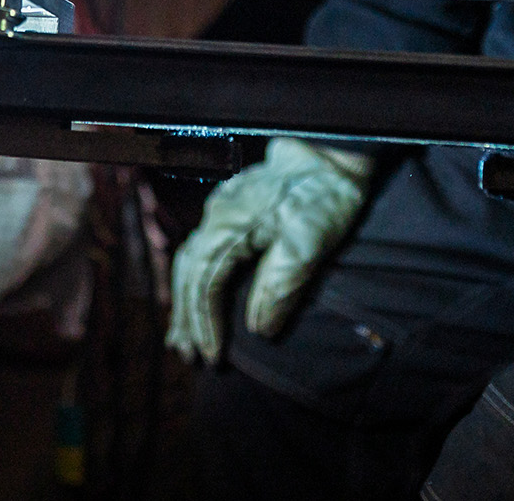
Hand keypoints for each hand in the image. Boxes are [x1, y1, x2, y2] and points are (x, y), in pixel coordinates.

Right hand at [165, 139, 371, 364]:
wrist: (330, 155)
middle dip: (188, 319)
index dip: (206, 321)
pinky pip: (201, 252)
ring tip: (183, 340)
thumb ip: (282, 284)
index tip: (213, 356)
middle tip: (191, 358)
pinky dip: (194, 283)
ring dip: (186, 303)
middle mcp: (216, 217)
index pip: (204, 282)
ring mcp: (220, 212)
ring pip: (190, 263)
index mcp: (230, 224)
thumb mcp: (311, 242)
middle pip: (188, 275)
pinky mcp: (230, 213)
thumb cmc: (323, 196)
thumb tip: (258, 329)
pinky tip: (195, 301)